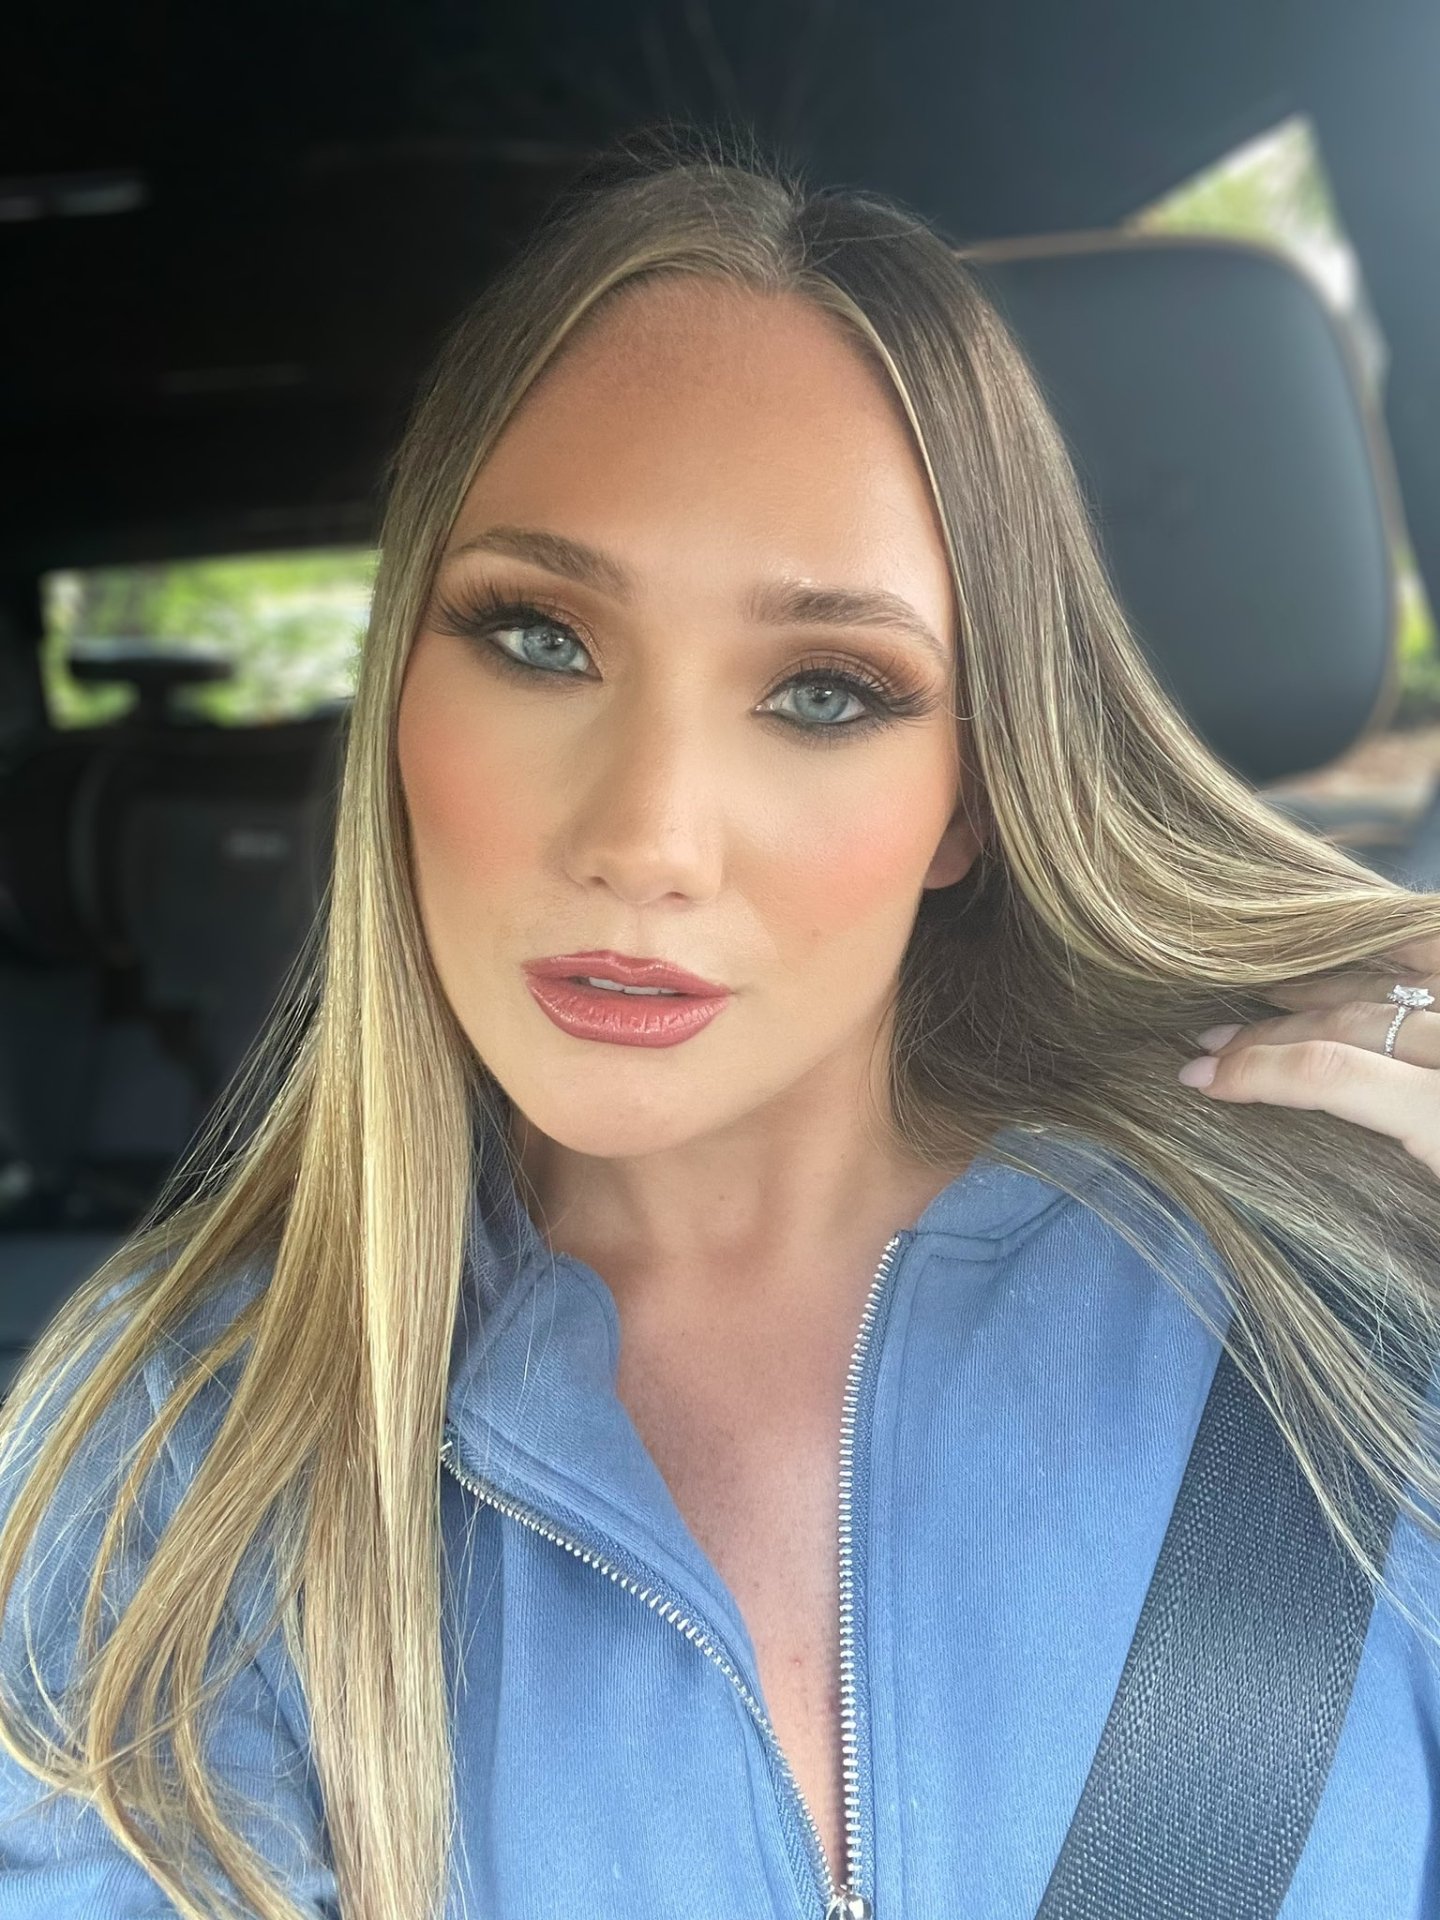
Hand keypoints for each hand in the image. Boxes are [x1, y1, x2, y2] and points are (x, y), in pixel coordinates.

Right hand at [1177, 937, 1439, 1180]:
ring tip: (1259, 994)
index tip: (1204, 1081)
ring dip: (1309, 987)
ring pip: (1377, 980)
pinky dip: (1376, 942)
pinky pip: (1424, 945)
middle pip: (1344, 1023)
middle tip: (1212, 1048)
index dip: (1257, 1072)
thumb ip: (1375, 1181)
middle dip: (1267, 1034)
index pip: (1330, 1075)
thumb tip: (1299, 1174)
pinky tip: (1333, 952)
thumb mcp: (1437, 1216)